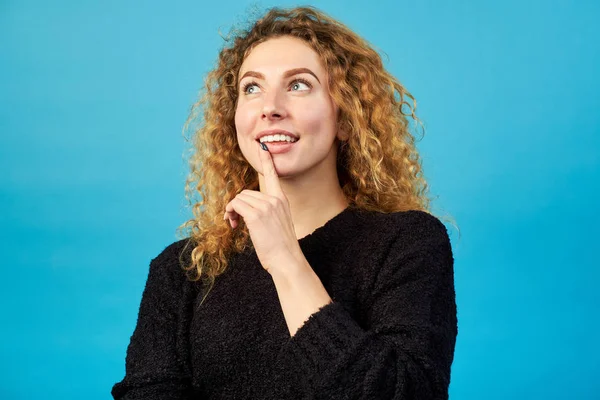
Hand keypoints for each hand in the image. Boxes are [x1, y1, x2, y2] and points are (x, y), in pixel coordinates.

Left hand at [223, 144, 303, 274]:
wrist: (286, 259)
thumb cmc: (281, 247)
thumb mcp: (278, 224)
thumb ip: (267, 212)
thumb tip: (246, 211)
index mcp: (282, 200)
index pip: (273, 175)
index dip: (267, 161)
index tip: (263, 147)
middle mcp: (275, 200)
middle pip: (246, 193)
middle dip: (237, 205)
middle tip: (235, 220)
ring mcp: (266, 207)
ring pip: (239, 199)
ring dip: (232, 210)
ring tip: (235, 224)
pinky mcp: (256, 215)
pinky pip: (236, 205)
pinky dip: (230, 213)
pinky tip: (233, 224)